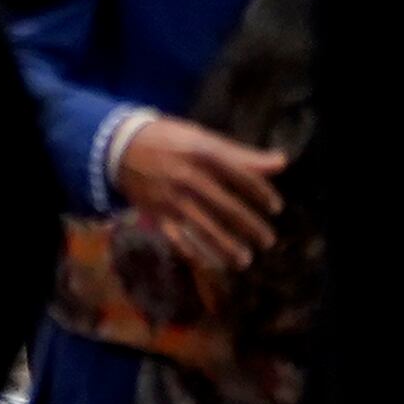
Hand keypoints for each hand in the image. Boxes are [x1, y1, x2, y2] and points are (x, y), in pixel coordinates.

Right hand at [110, 116, 284, 268]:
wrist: (121, 146)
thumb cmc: (171, 140)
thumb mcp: (204, 139)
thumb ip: (242, 155)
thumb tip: (282, 162)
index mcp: (203, 153)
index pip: (240, 176)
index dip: (261, 193)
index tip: (276, 208)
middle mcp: (189, 177)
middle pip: (226, 206)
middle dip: (250, 226)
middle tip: (269, 241)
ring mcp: (171, 198)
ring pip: (203, 227)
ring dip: (226, 246)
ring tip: (245, 260)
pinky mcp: (156, 213)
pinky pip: (176, 237)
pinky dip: (193, 252)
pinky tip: (210, 264)